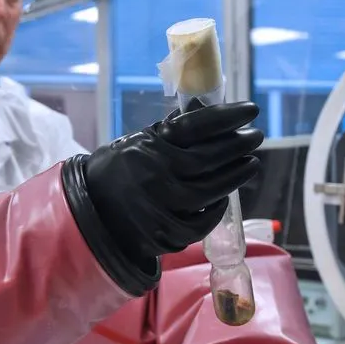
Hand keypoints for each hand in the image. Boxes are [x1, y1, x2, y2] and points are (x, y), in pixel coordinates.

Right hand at [83, 100, 261, 262]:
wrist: (89, 212)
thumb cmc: (119, 171)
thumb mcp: (137, 142)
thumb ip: (169, 131)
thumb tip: (206, 109)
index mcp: (148, 146)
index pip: (195, 126)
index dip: (227, 116)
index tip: (251, 109)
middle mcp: (154, 174)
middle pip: (209, 158)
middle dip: (238, 145)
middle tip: (255, 136)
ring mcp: (159, 206)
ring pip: (210, 192)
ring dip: (235, 177)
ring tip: (249, 164)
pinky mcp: (162, 234)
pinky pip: (200, 222)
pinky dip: (215, 210)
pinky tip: (223, 197)